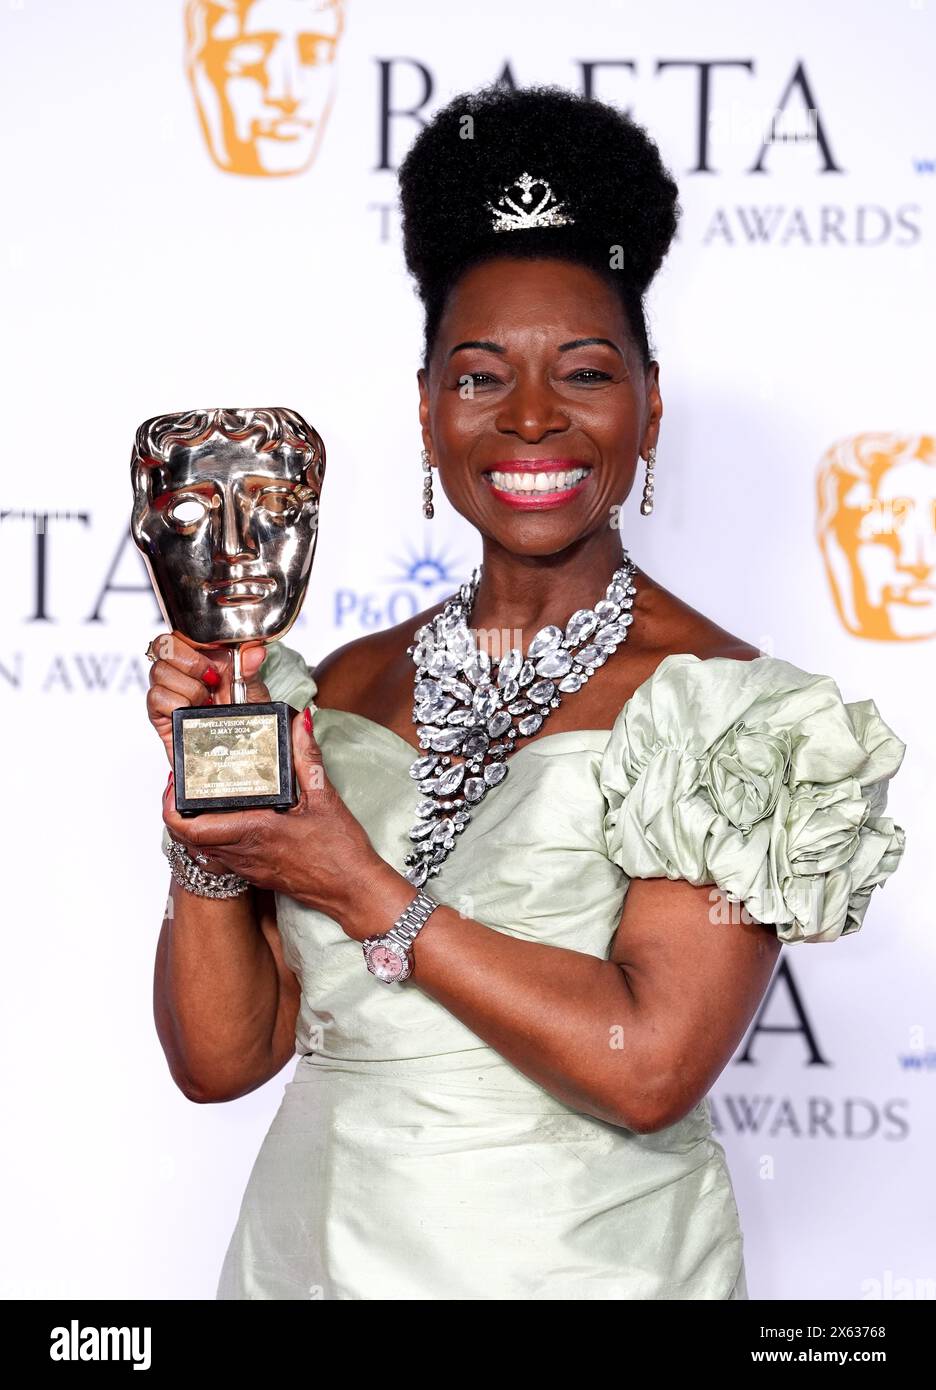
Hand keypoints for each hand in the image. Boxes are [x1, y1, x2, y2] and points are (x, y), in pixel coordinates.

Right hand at [146, 631, 270, 767]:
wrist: (236, 756)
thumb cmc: (242, 722)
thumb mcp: (255, 692)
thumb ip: (252, 669)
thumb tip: (255, 650)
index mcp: (204, 658)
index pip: (181, 632)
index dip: (193, 639)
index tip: (214, 656)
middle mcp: (182, 672)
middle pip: (162, 645)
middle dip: (191, 661)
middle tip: (212, 680)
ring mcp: (169, 692)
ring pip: (159, 671)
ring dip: (189, 687)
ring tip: (206, 703)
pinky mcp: (160, 715)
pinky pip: (156, 697)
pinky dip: (177, 704)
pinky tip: (193, 713)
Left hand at [161, 705, 383, 920]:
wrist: (352, 890)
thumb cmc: (341, 851)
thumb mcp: (325, 796)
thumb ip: (307, 756)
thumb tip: (298, 723)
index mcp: (254, 831)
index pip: (192, 827)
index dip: (171, 807)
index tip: (174, 783)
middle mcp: (244, 853)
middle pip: (189, 836)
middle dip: (180, 809)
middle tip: (188, 782)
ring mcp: (248, 867)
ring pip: (204, 846)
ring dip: (198, 823)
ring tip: (208, 795)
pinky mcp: (256, 875)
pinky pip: (223, 854)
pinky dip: (218, 835)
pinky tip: (236, 817)